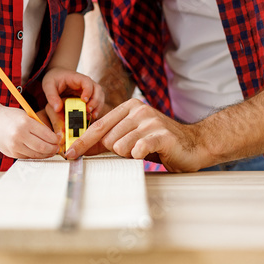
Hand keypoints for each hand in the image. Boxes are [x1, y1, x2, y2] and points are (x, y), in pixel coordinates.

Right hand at [0, 106, 60, 158]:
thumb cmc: (10, 116)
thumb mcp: (25, 116)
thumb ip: (38, 126)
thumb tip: (54, 138)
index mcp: (25, 123)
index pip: (47, 135)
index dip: (56, 139)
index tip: (59, 139)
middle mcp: (19, 135)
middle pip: (43, 147)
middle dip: (53, 149)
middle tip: (57, 147)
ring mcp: (14, 146)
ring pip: (36, 155)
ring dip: (46, 154)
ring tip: (50, 150)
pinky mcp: (12, 153)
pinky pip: (28, 157)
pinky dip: (35, 155)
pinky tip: (39, 152)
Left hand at [41, 68, 104, 119]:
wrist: (56, 76)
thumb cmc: (53, 79)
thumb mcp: (48, 86)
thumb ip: (51, 96)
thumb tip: (58, 109)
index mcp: (76, 78)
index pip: (87, 81)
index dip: (88, 90)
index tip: (84, 100)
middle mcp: (86, 83)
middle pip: (97, 89)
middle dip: (95, 101)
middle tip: (88, 110)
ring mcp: (89, 89)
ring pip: (100, 96)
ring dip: (98, 106)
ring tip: (92, 116)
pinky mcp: (89, 96)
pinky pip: (97, 102)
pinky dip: (96, 109)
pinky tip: (91, 117)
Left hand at [64, 99, 211, 171]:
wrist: (195, 144)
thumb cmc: (161, 143)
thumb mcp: (132, 137)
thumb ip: (109, 139)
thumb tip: (81, 148)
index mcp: (129, 107)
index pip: (98, 126)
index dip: (82, 141)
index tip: (69, 154)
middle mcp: (139, 110)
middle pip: (108, 139)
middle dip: (117, 151)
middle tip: (135, 151)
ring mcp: (150, 121)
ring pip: (120, 146)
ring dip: (130, 155)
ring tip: (146, 151)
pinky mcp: (161, 134)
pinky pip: (138, 149)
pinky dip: (139, 156)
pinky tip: (149, 154)